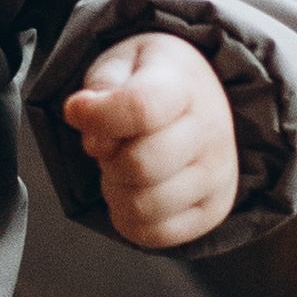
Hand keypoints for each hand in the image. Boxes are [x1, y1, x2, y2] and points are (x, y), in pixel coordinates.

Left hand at [61, 33, 238, 250]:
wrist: (201, 101)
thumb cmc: (150, 80)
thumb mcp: (122, 61)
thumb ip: (101, 84)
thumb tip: (82, 115)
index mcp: (185, 85)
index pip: (139, 109)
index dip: (97, 117)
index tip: (79, 110)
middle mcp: (211, 132)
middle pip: (139, 165)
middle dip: (107, 159)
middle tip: (110, 145)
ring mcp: (217, 175)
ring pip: (143, 206)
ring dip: (116, 190)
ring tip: (123, 167)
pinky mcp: (212, 211)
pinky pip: (154, 235)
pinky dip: (129, 218)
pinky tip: (132, 192)